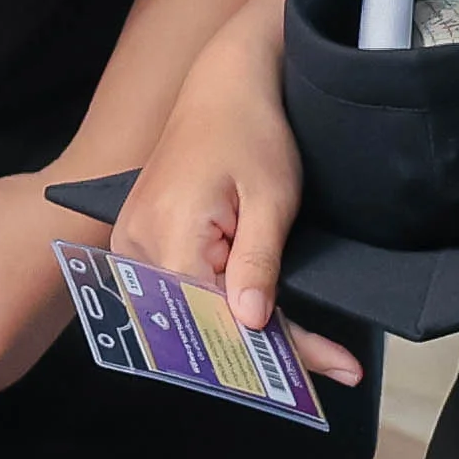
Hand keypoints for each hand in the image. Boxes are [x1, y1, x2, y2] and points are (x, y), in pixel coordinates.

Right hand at [107, 51, 354, 386]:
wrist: (223, 85)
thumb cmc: (249, 129)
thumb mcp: (271, 197)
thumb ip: (257, 263)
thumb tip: (249, 323)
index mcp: (167, 235)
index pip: (214, 316)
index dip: (266, 348)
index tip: (313, 373)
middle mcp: (138, 245)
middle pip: (200, 320)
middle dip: (260, 349)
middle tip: (324, 366)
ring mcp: (135, 244)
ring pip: (193, 310)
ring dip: (244, 331)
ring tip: (307, 351)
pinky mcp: (144, 240)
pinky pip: (184, 288)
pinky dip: (224, 306)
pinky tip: (262, 319)